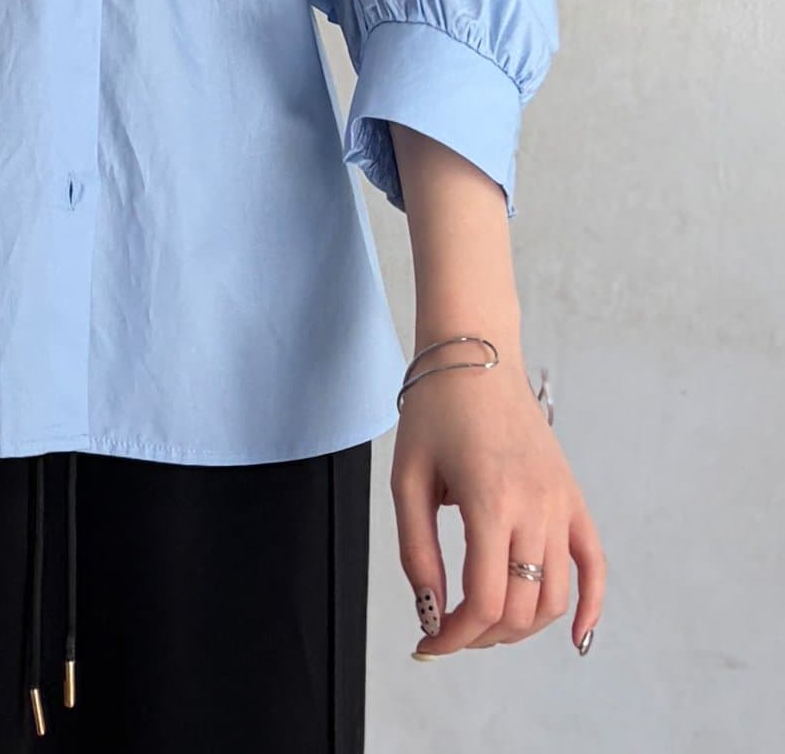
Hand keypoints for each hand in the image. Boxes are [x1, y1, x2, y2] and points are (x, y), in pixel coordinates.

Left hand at [392, 353, 606, 656]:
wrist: (474, 356)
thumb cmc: (435, 411)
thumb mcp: (406, 478)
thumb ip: (416, 549)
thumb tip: (430, 608)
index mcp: (489, 501)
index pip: (484, 600)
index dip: (455, 636)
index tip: (428, 643)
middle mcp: (534, 507)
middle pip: (520, 607)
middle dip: (480, 635)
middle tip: (447, 631)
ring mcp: (560, 503)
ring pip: (554, 595)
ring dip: (520, 627)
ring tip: (483, 625)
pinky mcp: (572, 497)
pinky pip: (594, 563)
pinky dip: (590, 606)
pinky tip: (576, 636)